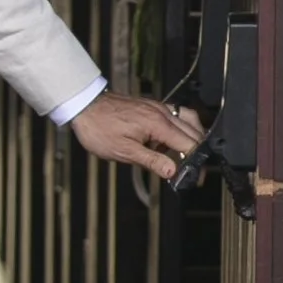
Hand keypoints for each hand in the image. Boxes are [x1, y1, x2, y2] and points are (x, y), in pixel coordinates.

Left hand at [69, 92, 203, 180]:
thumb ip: (151, 161)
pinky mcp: (151, 106)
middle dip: (198, 151)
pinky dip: (179, 128)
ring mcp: (158, 107)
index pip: (190, 143)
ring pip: (189, 120)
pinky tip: (167, 142)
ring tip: (183, 156)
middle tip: (192, 170)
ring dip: (191, 137)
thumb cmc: (99, 128)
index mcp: (158, 124)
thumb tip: (172, 172)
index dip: (195, 162)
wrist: (84, 105)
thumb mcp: (124, 151)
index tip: (195, 176)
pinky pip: (175, 115)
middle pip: (195, 131)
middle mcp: (162, 112)